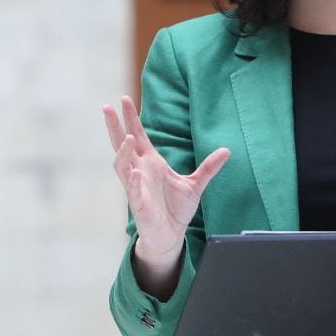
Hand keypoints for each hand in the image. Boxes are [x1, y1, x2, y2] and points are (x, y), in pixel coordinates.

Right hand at [103, 95, 229, 296]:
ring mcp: (137, 187)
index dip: (131, 118)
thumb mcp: (196, 184)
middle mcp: (140, 171)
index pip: (138, 135)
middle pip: (122, 144)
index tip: (124, 99)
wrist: (171, 235)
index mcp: (150, 162)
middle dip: (115, 126)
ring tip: (128, 137)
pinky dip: (133, 182)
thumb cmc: (176, 209)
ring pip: (122, 166)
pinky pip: (133, 191)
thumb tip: (227, 150)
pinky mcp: (139, 205)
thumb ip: (209, 167)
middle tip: (108, 107)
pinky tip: (134, 172)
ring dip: (123, 152)